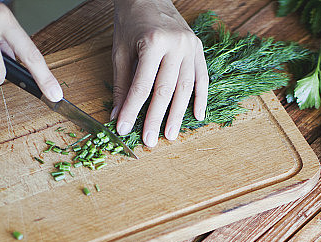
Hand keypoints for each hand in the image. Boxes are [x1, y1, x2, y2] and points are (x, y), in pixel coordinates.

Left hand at [111, 0, 207, 146]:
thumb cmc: (131, 21)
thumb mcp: (120, 51)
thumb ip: (121, 84)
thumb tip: (117, 114)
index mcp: (153, 42)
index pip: (142, 85)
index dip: (132, 110)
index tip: (124, 128)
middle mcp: (175, 45)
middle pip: (166, 90)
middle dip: (156, 118)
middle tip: (151, 141)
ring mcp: (190, 47)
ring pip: (186, 88)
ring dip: (178, 114)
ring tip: (170, 135)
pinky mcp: (198, 48)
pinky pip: (202, 78)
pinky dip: (201, 98)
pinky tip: (196, 116)